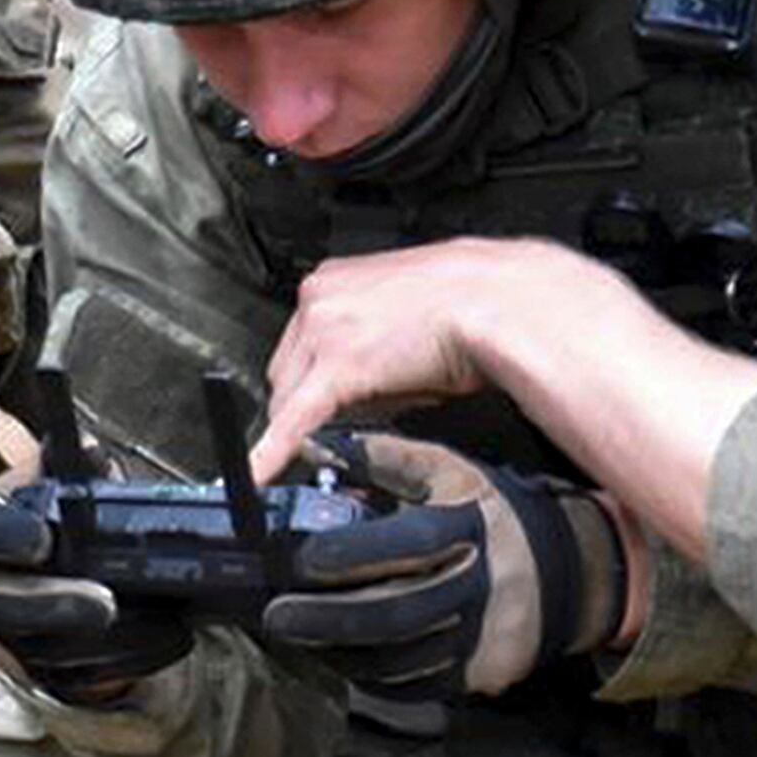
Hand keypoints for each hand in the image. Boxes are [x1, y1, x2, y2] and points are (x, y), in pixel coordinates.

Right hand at [0, 477, 190, 705]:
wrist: (51, 576)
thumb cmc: (57, 519)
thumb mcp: (62, 482)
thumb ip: (76, 469)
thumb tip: (90, 453)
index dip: (5, 535)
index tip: (43, 540)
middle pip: (6, 607)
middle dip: (57, 606)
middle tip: (107, 605)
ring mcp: (7, 638)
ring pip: (47, 651)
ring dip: (107, 639)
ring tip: (158, 617)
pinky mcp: (41, 674)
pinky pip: (81, 677)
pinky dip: (130, 659)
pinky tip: (170, 635)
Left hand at [253, 238, 624, 478]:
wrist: (500, 300)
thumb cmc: (472, 301)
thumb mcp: (405, 308)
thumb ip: (370, 334)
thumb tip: (366, 374)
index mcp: (332, 279)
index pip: (297, 343)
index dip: (310, 377)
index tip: (320, 396)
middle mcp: (318, 299)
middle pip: (285, 371)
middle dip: (308, 400)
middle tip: (350, 415)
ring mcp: (322, 332)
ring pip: (288, 398)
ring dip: (313, 421)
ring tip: (371, 415)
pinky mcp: (337, 369)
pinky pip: (292, 423)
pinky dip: (271, 453)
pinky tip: (255, 476)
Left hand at [259, 430, 626, 701]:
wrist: (574, 572)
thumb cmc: (495, 515)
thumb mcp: (449, 473)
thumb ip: (383, 458)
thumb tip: (314, 446)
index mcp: (469, 529)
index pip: (404, 547)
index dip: (346, 556)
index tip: (300, 562)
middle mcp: (478, 587)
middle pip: (391, 614)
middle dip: (324, 619)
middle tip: (276, 616)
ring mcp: (482, 639)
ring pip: (397, 658)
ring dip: (338, 651)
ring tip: (299, 636)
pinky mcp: (480, 675)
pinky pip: (414, 685)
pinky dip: (370, 675)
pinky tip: (340, 657)